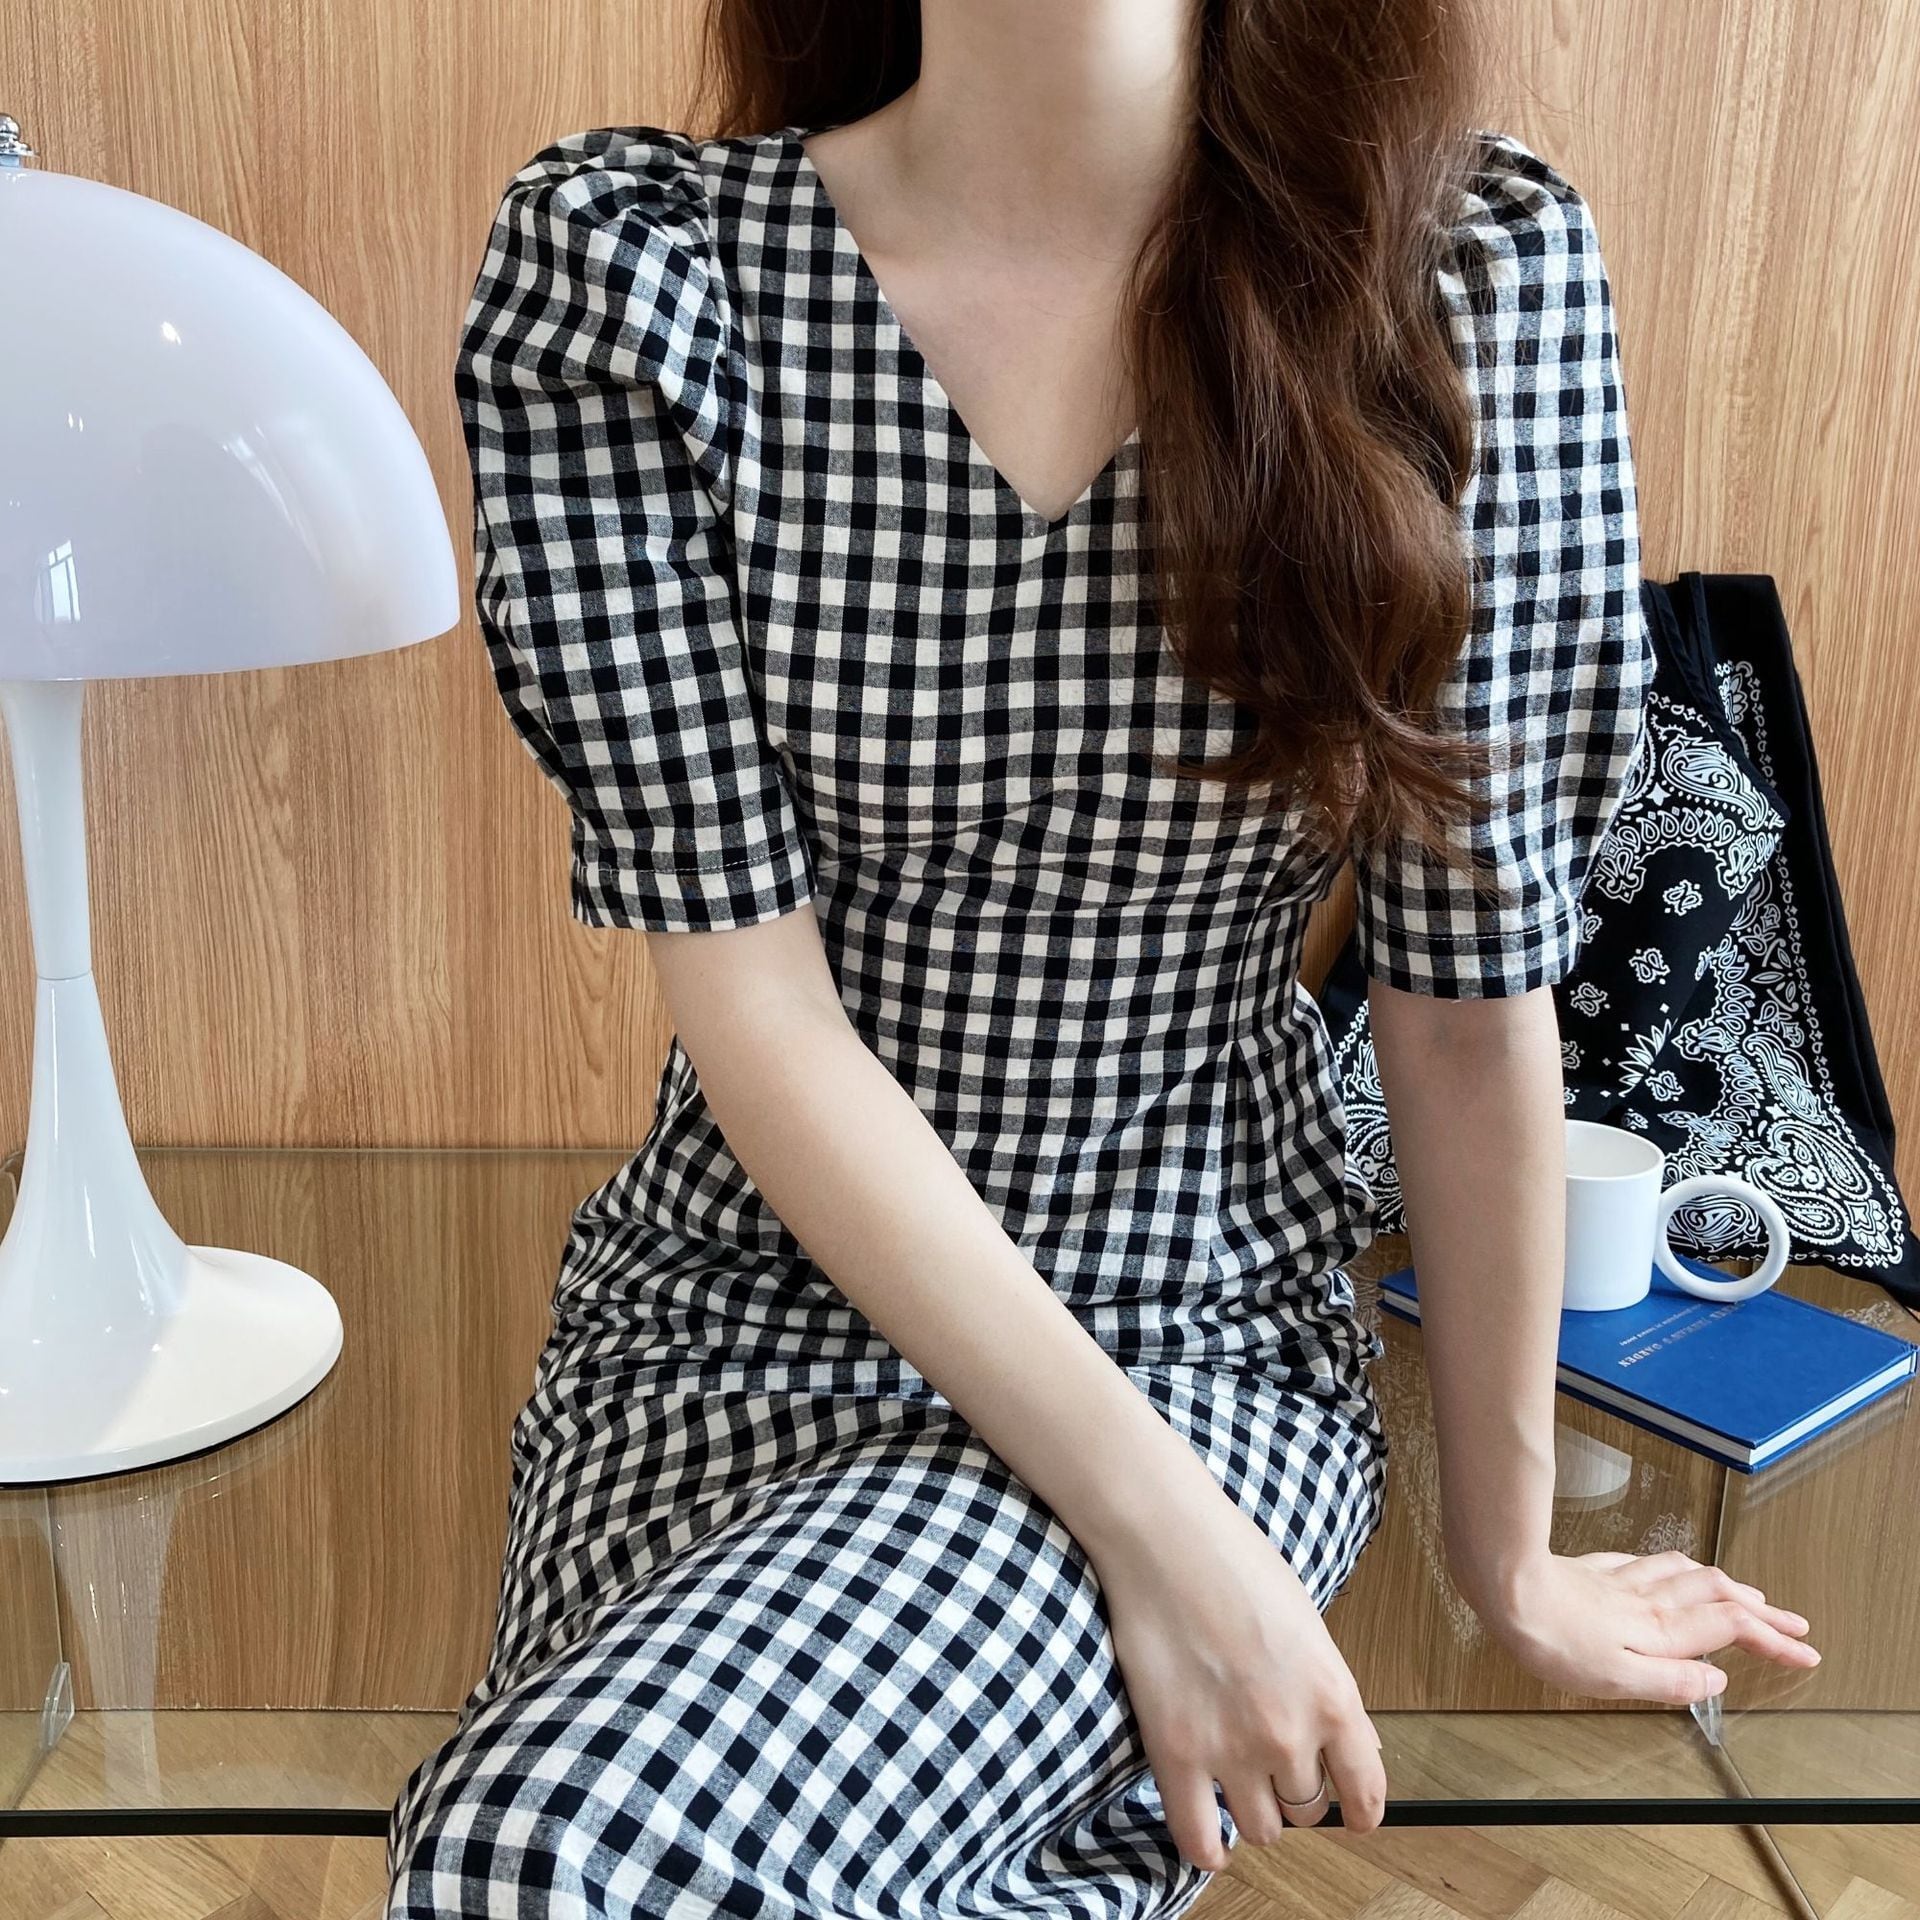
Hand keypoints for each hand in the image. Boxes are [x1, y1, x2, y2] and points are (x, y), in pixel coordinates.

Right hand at [1094, 1493, 1384, 1870]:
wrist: (1165, 1536)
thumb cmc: (1233, 1561)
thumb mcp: (1308, 1623)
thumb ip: (1328, 1691)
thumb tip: (1353, 1748)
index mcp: (1333, 1695)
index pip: (1367, 1790)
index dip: (1361, 1810)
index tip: (1355, 1816)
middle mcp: (1291, 1733)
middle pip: (1309, 1811)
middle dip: (1295, 1795)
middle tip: (1273, 1770)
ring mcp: (1233, 1749)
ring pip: (1262, 1829)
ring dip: (1253, 1812)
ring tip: (1236, 1784)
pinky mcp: (1176, 1753)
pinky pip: (1199, 1837)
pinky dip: (1208, 1848)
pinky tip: (1211, 1839)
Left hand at [1464, 1548, 1819, 1701]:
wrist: (1503, 1585)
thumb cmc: (1551, 1638)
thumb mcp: (1616, 1678)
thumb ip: (1670, 1679)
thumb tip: (1717, 1678)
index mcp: (1659, 1630)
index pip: (1730, 1629)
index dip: (1771, 1641)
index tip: (1805, 1653)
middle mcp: (1647, 1600)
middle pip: (1718, 1596)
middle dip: (1761, 1610)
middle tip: (1793, 1623)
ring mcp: (1621, 1580)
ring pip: (1687, 1574)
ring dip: (1725, 1584)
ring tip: (1746, 1592)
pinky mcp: (1594, 1568)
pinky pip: (1649, 1562)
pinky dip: (1677, 1566)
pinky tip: (1671, 1565)